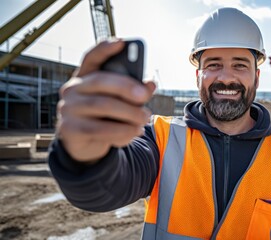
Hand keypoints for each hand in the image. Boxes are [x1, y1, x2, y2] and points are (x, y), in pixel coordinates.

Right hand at [56, 40, 155, 162]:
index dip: (104, 49)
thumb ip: (134, 92)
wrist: (85, 145)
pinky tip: (135, 132)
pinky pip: (100, 129)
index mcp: (85, 77)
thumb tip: (150, 84)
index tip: (121, 42)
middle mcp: (72, 89)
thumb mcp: (120, 103)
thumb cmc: (105, 118)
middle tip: (145, 96)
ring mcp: (68, 109)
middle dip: (125, 87)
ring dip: (128, 112)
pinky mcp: (70, 130)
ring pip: (101, 105)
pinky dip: (122, 131)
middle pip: (100, 81)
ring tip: (145, 118)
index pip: (91, 58)